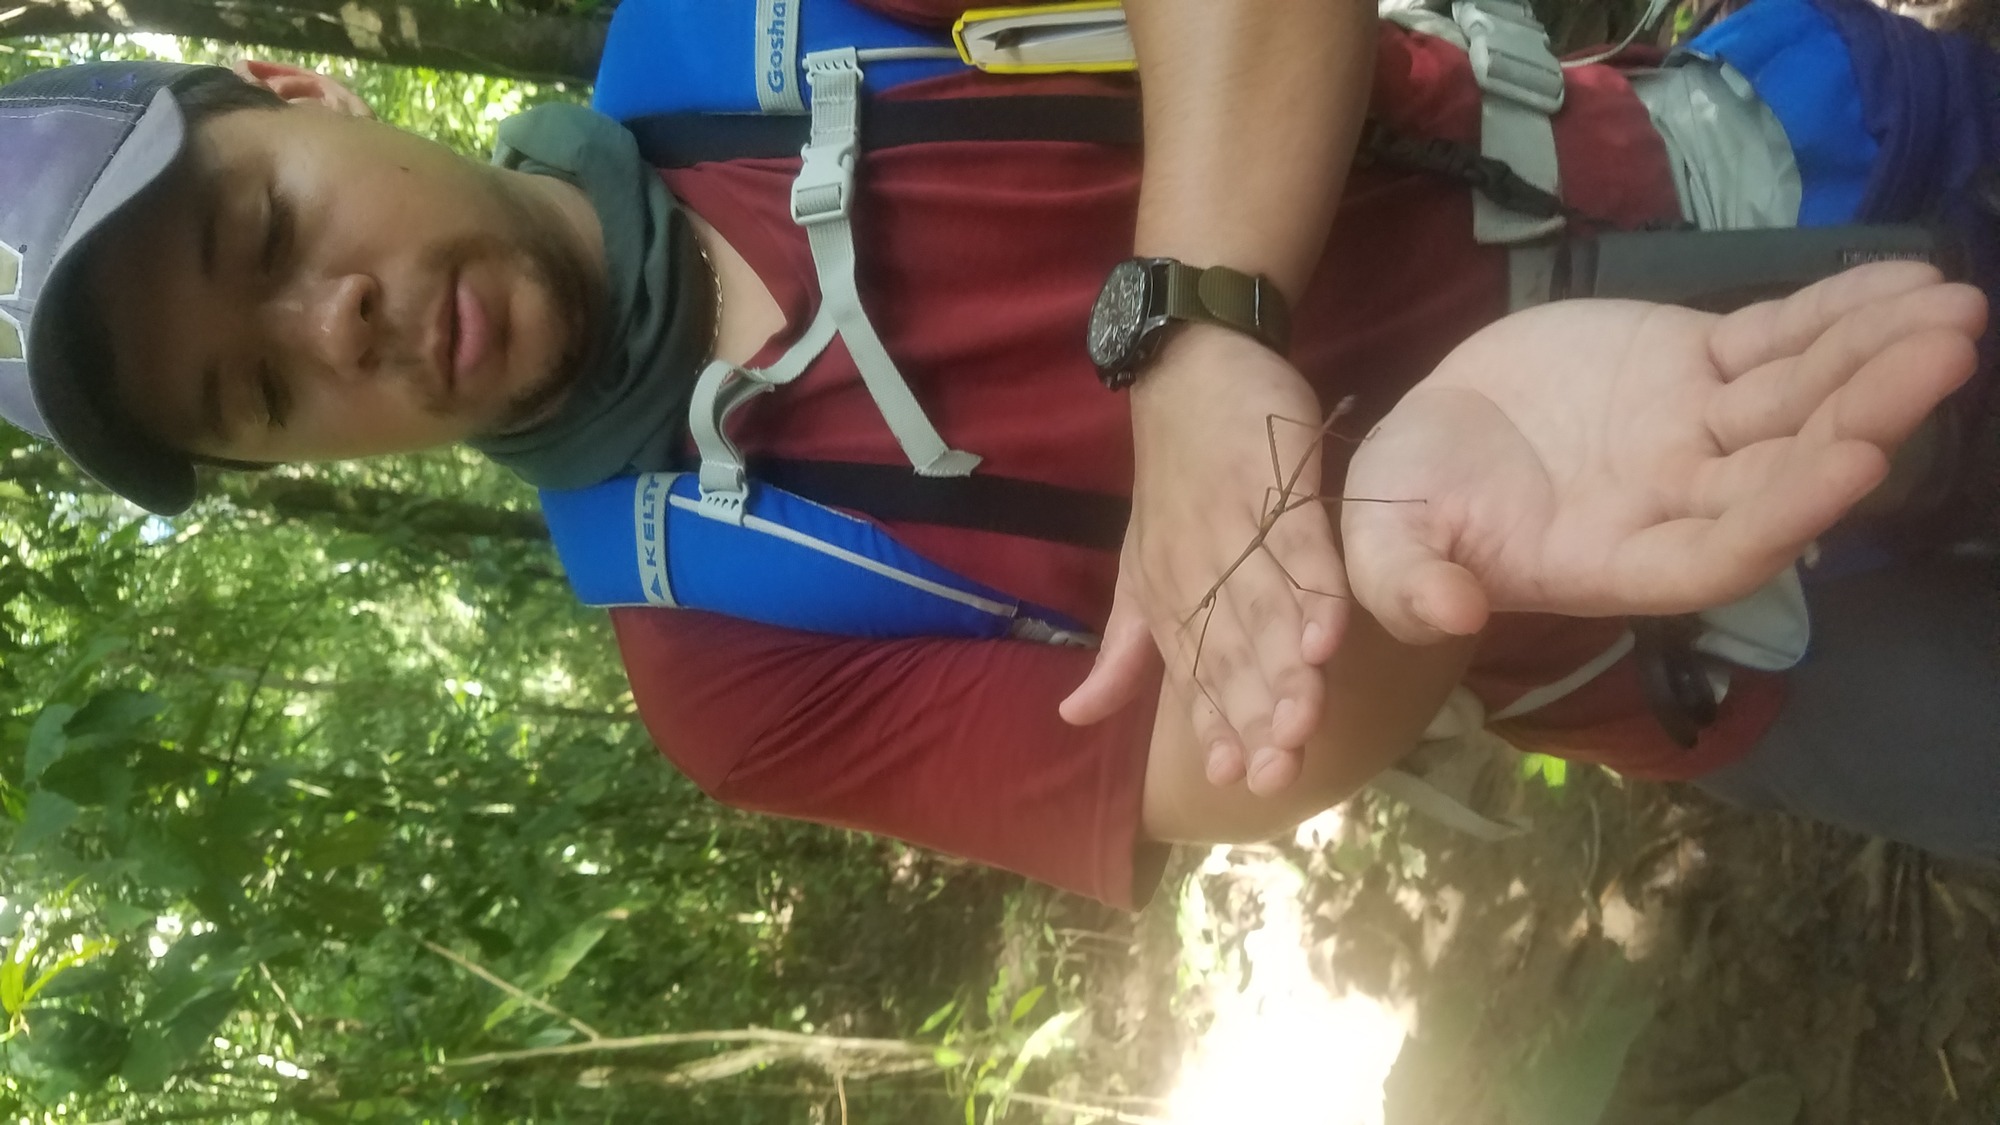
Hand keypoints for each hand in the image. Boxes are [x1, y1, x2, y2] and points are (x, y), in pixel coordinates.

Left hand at [1061, 325, 1349, 796]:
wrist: (1191, 370)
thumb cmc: (1177, 478)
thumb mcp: (1139, 569)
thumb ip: (1123, 651)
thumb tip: (1075, 719)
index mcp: (1168, 594)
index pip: (1195, 674)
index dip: (1216, 728)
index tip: (1234, 781)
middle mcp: (1199, 570)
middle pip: (1232, 655)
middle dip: (1254, 719)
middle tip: (1275, 776)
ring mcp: (1238, 528)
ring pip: (1264, 614)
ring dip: (1285, 673)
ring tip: (1302, 727)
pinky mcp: (1278, 486)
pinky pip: (1299, 548)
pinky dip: (1315, 593)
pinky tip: (1330, 639)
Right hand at [1341, 262, 1987, 639]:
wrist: (1427, 442)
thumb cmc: (1403, 505)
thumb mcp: (1380, 546)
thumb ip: (1407, 582)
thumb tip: (1450, 611)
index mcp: (1612, 561)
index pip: (1716, 550)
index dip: (1786, 512)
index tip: (1855, 462)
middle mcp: (1675, 505)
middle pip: (1784, 468)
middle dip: (1864, 414)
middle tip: (1943, 356)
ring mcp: (1695, 436)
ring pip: (1798, 399)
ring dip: (1875, 358)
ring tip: (1954, 309)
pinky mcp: (1697, 370)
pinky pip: (1779, 341)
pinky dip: (1838, 311)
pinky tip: (1907, 280)